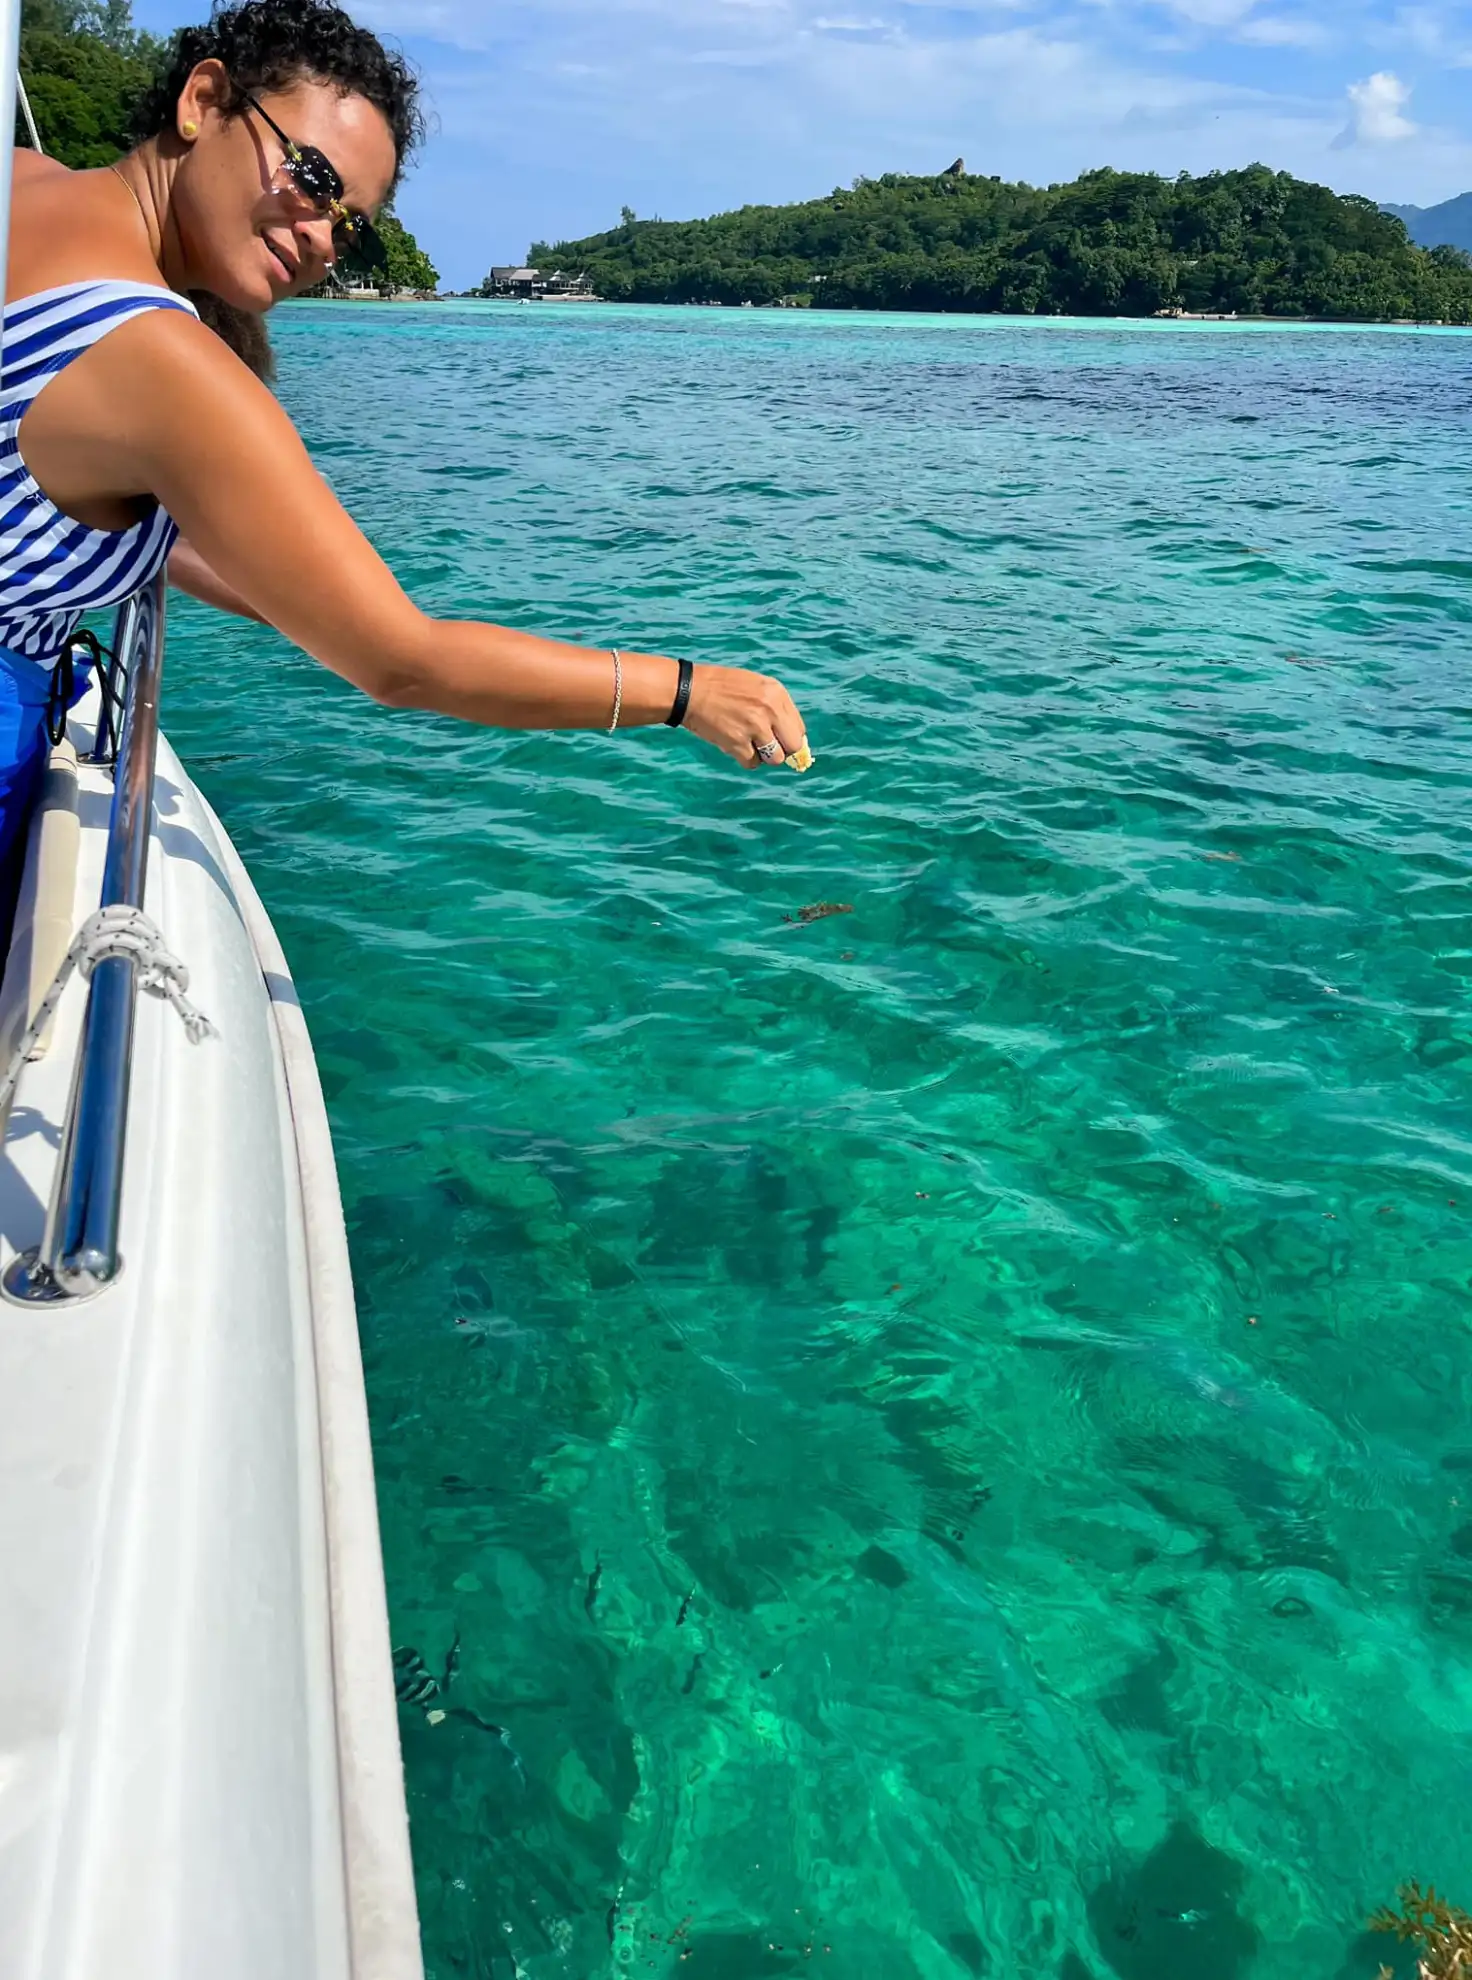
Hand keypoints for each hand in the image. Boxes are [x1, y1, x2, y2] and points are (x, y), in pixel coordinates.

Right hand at [682, 663, 810, 769]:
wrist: (690, 691)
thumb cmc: (723, 688)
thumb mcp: (756, 685)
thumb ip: (776, 707)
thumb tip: (791, 736)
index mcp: (776, 693)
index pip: (799, 728)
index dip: (789, 737)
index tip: (779, 739)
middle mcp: (769, 710)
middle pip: (793, 746)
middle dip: (782, 750)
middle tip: (767, 745)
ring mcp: (754, 727)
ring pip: (775, 759)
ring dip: (764, 756)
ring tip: (749, 743)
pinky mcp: (737, 743)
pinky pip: (752, 763)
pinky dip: (745, 759)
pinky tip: (735, 744)